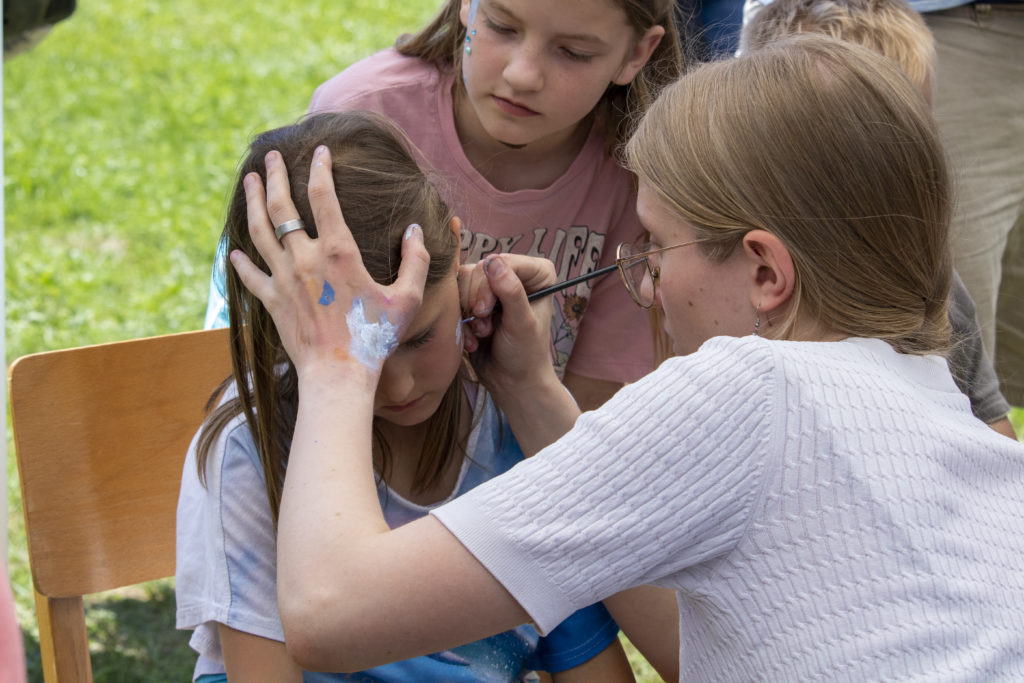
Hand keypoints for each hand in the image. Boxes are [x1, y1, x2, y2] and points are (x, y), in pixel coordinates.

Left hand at [229, 147, 429, 379]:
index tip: (320, 152)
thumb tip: (415, 230)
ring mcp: (284, 279)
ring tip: (247, 181)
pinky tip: (233, 251)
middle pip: (281, 206)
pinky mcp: (272, 302)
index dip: (320, 169)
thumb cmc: (376, 337)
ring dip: (251, 202)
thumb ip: (416, 261)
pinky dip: (240, 261)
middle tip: (270, 156)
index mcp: (338, 251)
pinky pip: (251, 275)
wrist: (339, 374)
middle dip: (274, 176)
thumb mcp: (408, 298)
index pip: (323, 195)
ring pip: (259, 231)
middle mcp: (305, 258)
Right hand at [460, 254, 557, 391]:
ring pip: (463, 281)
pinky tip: (473, 338)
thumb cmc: (525, 355)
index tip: (486, 312)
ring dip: (468, 312)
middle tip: (484, 327)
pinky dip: (460, 319)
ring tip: (482, 333)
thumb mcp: (521, 324)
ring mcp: (493, 286)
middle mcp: (515, 274)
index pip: (503, 261)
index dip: (488, 285)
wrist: (511, 382)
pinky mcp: (475, 299)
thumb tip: (493, 262)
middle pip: (479, 269)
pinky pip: (455, 296)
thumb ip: (511, 292)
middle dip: (476, 301)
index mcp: (537, 273)